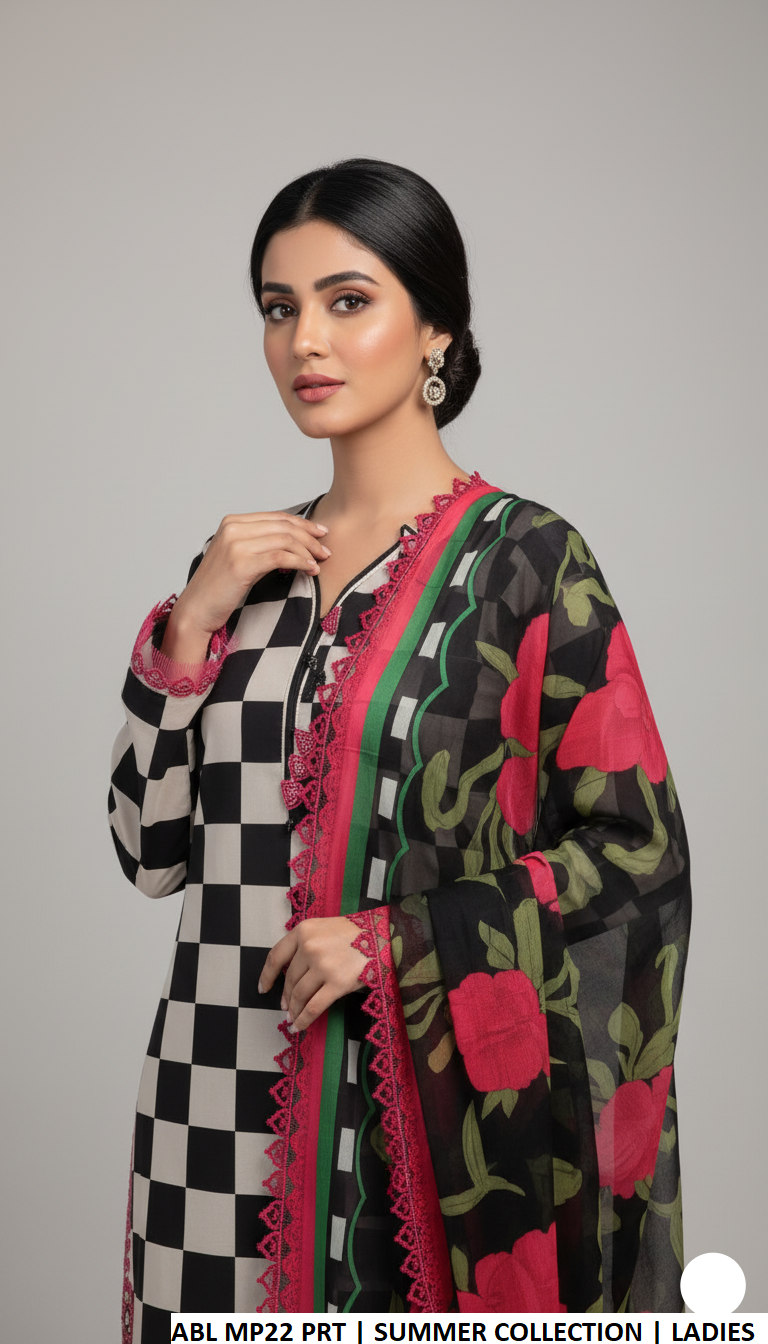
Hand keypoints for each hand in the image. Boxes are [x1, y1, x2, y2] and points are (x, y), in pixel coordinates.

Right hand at [161, 511, 331, 662]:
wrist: (197, 609)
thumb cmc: (219, 588)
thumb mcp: (238, 558)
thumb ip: (259, 544)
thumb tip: (293, 541)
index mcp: (232, 522)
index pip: (276, 517)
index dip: (302, 523)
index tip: (320, 533)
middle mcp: (233, 529)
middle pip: (283, 526)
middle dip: (310, 537)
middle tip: (326, 550)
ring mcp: (236, 545)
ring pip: (285, 540)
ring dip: (308, 550)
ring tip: (320, 562)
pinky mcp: (242, 564)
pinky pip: (280, 557)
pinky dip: (299, 562)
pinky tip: (309, 569)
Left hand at [258, 916, 366, 1031]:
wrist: (384, 936)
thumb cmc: (355, 933)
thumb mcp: (325, 928)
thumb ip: (306, 944)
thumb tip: (291, 974)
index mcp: (304, 930)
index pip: (276, 956)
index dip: (267, 975)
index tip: (263, 988)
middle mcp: (310, 947)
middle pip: (290, 979)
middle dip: (286, 997)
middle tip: (285, 1007)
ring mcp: (323, 965)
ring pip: (300, 995)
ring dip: (294, 1010)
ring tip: (293, 1018)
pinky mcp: (337, 983)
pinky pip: (314, 1007)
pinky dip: (304, 1019)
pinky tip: (300, 1026)